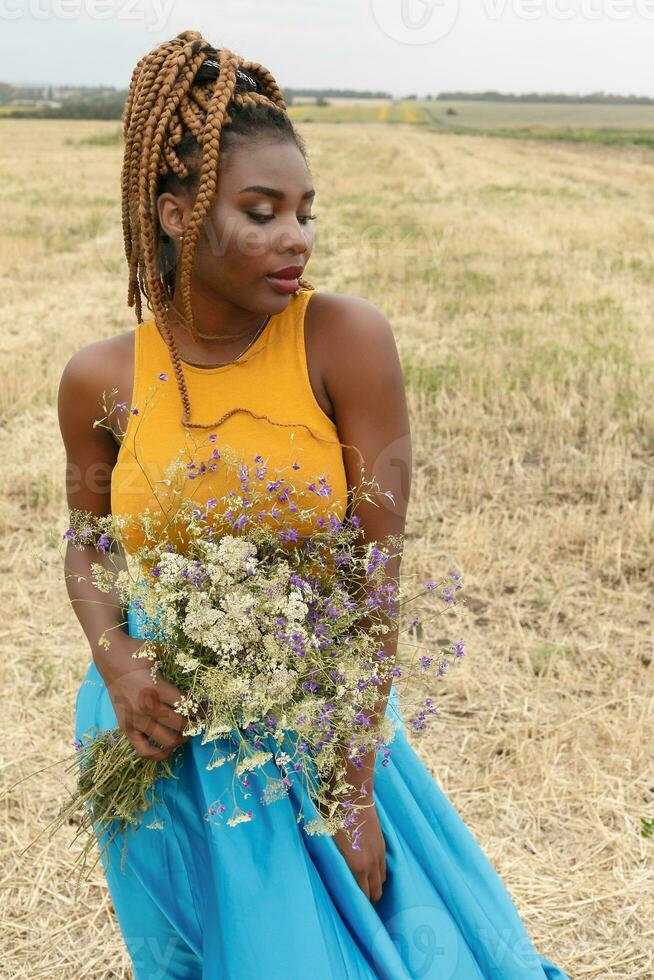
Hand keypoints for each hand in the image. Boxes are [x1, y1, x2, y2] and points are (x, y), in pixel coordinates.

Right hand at [95, 634, 190, 761]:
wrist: (110, 658)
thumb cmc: (137, 652)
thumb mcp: (161, 650)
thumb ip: (180, 657)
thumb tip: (200, 663)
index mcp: (157, 688)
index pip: (187, 706)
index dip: (202, 709)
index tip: (207, 707)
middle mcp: (146, 707)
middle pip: (180, 725)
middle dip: (195, 724)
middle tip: (200, 719)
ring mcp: (135, 720)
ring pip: (166, 741)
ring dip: (181, 738)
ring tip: (187, 731)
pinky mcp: (126, 728)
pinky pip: (143, 751)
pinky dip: (158, 754)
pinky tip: (169, 748)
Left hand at [332, 799, 386, 904]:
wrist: (352, 795)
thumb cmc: (333, 818)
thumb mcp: (326, 843)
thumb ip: (332, 863)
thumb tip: (328, 876)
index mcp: (356, 866)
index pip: (362, 897)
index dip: (358, 906)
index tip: (352, 911)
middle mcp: (370, 864)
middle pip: (375, 893)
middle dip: (368, 901)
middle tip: (359, 905)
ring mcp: (379, 854)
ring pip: (382, 882)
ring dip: (375, 888)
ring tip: (365, 891)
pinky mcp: (383, 845)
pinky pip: (384, 868)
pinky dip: (379, 875)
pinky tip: (371, 874)